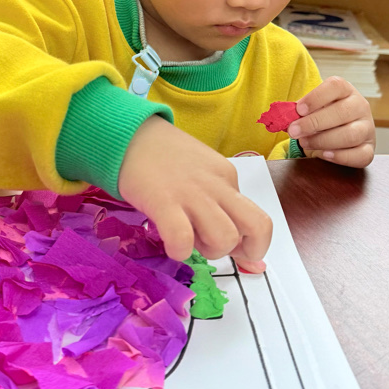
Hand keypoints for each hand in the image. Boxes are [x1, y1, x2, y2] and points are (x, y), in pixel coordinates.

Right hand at [118, 116, 272, 270]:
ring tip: (188, 240)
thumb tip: (245, 253)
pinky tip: (170, 243)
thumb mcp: (203, 174)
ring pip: (225, 237)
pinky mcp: (163, 202)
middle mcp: (217, 185)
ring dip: (208, 251)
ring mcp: (192, 193)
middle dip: (237, 249)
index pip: (259, 221)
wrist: (128, 134)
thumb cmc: (163, 159)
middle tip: (209, 244)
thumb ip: (221, 204)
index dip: (249, 244)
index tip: (229, 247)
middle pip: (256, 227)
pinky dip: (180, 251)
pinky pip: (183, 239)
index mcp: (227, 177)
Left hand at [287, 76, 374, 167]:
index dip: (315, 97)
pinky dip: (340, 156)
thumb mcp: (312, 108)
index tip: (298, 109)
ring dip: (323, 140)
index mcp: (346, 91)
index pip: (336, 86)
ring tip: (305, 143)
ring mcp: (367, 128)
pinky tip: (323, 154)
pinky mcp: (369, 149)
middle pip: (342, 112)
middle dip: (313, 123)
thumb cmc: (322, 117)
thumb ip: (300, 111)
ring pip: (350, 135)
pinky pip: (360, 155)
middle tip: (294, 131)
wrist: (340, 131)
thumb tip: (284, 117)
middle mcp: (360, 106)